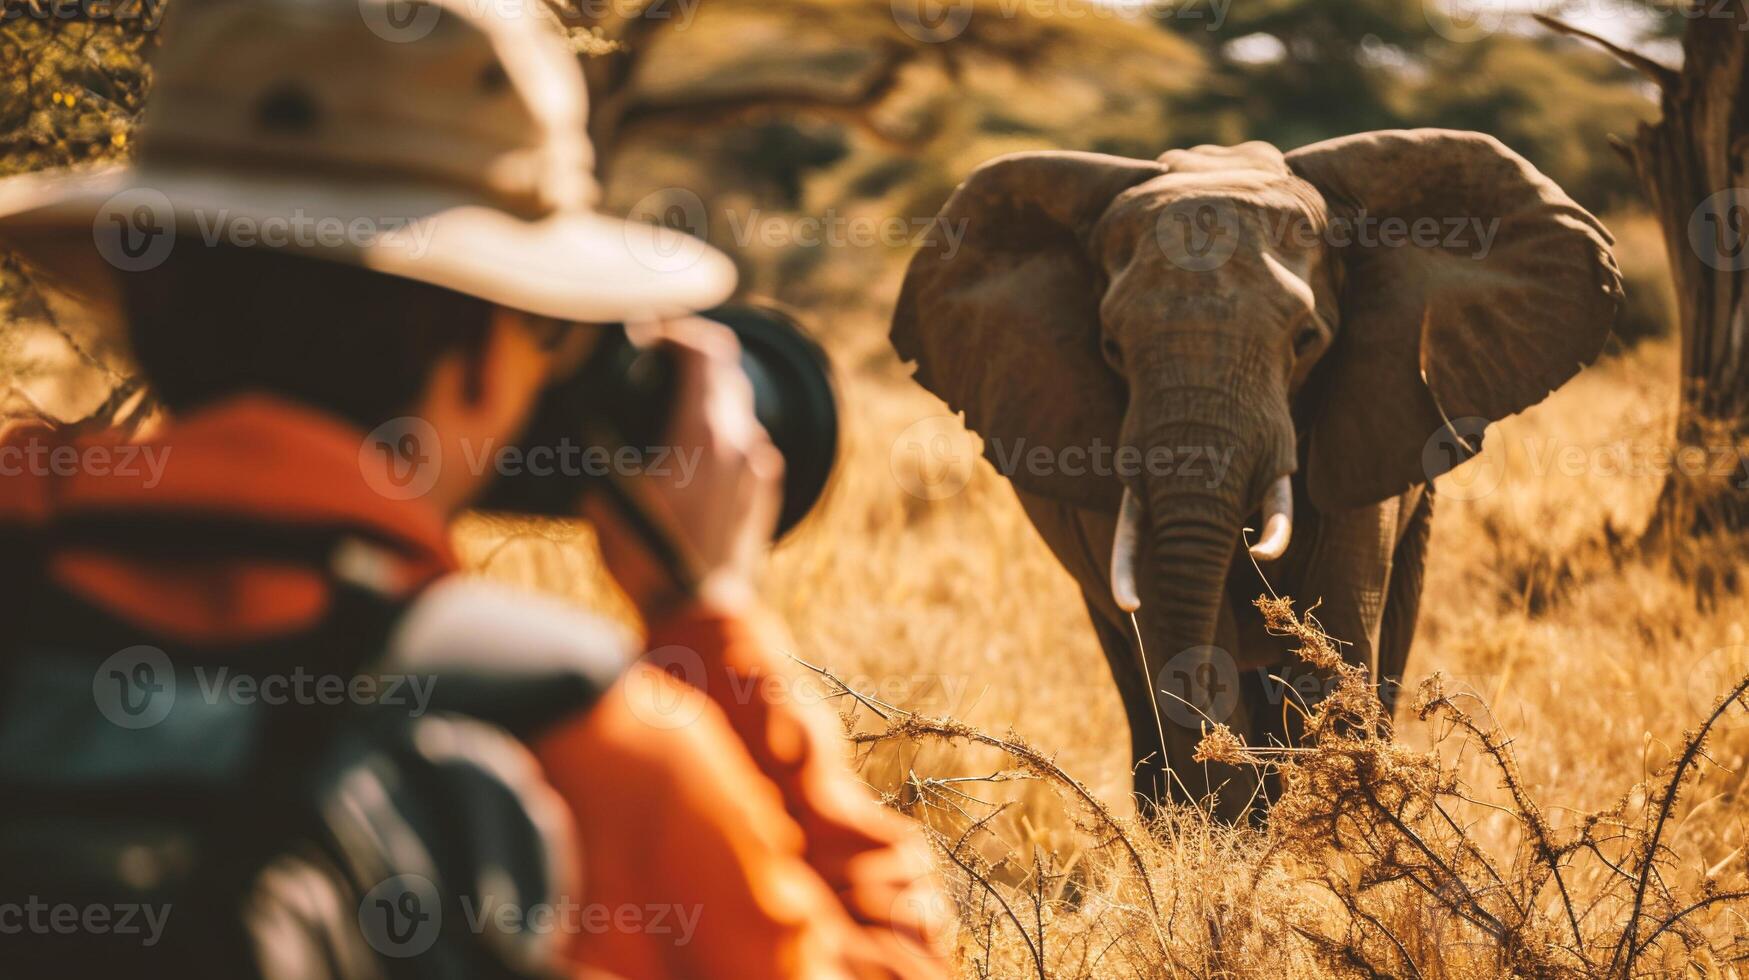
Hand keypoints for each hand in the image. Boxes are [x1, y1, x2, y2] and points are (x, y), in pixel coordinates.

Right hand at [583, 316, 782, 619]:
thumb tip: (581, 414)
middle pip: (726, 374)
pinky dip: (719, 435)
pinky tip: (687, 456)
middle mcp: (743, 443)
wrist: (702, 618)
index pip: (707, 352)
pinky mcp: (764, 493)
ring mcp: (760, 469)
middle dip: (691, 360)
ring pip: (738, 411)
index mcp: (706, 434)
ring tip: (666, 411)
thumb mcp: (605, 499)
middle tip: (655, 364)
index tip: (651, 336)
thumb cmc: (648, 561)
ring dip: (706, 399)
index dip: (678, 332)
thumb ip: (599, 448)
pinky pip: (745, 446)